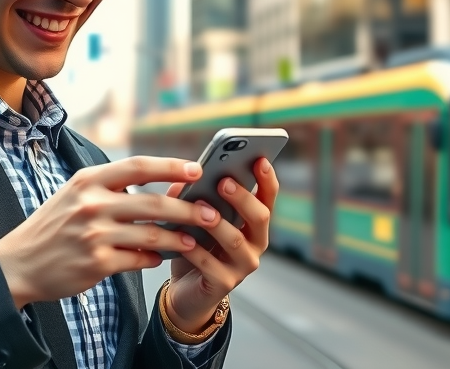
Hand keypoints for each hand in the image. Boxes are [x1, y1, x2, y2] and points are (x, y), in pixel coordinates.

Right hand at [0, 156, 220, 308]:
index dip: (171, 167)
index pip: (138, 166)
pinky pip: (139, 261)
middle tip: (211, 214)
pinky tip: (159, 259)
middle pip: (154, 203)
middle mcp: (92, 204)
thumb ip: (111, 186)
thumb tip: (159, 184)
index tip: (197, 169)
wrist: (19, 263)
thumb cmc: (54, 226)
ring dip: (178, 239)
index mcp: (88, 180)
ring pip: (152, 236)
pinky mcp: (97, 264)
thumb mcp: (75, 194)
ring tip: (194, 240)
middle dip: (188, 209)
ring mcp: (94, 235)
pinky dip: (153, 260)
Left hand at [164, 157, 278, 332]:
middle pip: (260, 217)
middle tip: (224, 181)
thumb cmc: (195, 246)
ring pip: (235, 240)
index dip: (267, 179)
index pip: (268, 198)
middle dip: (243, 197)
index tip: (260, 159)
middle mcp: (255, 244)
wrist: (186, 290)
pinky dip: (195, 249)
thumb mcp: (197, 217)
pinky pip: (210, 264)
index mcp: (253, 223)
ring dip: (217, 221)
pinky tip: (182, 238)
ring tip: (199, 204)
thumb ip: (195, 196)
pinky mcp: (224, 284)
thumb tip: (186, 176)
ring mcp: (242, 266)